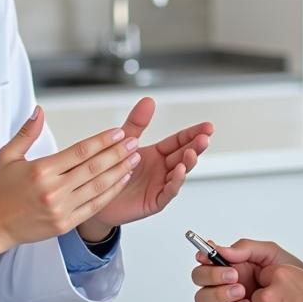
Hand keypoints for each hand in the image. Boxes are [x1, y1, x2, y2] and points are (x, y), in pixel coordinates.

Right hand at [0, 107, 139, 265]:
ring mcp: (61, 209)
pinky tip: (121, 180)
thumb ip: (27, 133)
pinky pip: (94, 206)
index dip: (102, 141)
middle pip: (93, 168)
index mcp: (41, 170)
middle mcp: (53, 190)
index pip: (80, 152)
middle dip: (117, 153)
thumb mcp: (8, 156)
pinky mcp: (65, 223)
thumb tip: (39, 111)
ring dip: (119, 171)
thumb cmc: (0, 191)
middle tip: (134, 142)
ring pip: (97, 187)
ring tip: (134, 159)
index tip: (118, 132)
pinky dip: (110, 192)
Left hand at [81, 98, 214, 230]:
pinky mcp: (154, 201)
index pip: (180, 141)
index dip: (193, 133)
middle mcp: (161, 169)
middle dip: (195, 147)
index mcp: (157, 154)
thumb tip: (148, 100)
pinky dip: (175, 182)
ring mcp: (160, 185)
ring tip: (192, 153)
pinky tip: (179, 172)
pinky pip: (167, 192)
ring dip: (187, 163)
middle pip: (183, 155)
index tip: (208, 127)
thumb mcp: (124, 141)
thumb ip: (137, 122)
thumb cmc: (110, 170)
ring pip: (179, 173)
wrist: (95, 196)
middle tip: (204, 138)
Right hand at [191, 239, 302, 301]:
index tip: (222, 264)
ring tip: (246, 301)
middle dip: (216, 289)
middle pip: (201, 295)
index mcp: (225, 273)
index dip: (206, 268)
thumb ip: (244, 249)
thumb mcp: (268, 253)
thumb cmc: (287, 271)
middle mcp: (223, 294)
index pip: (201, 271)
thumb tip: (219, 250)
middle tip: (238, 283)